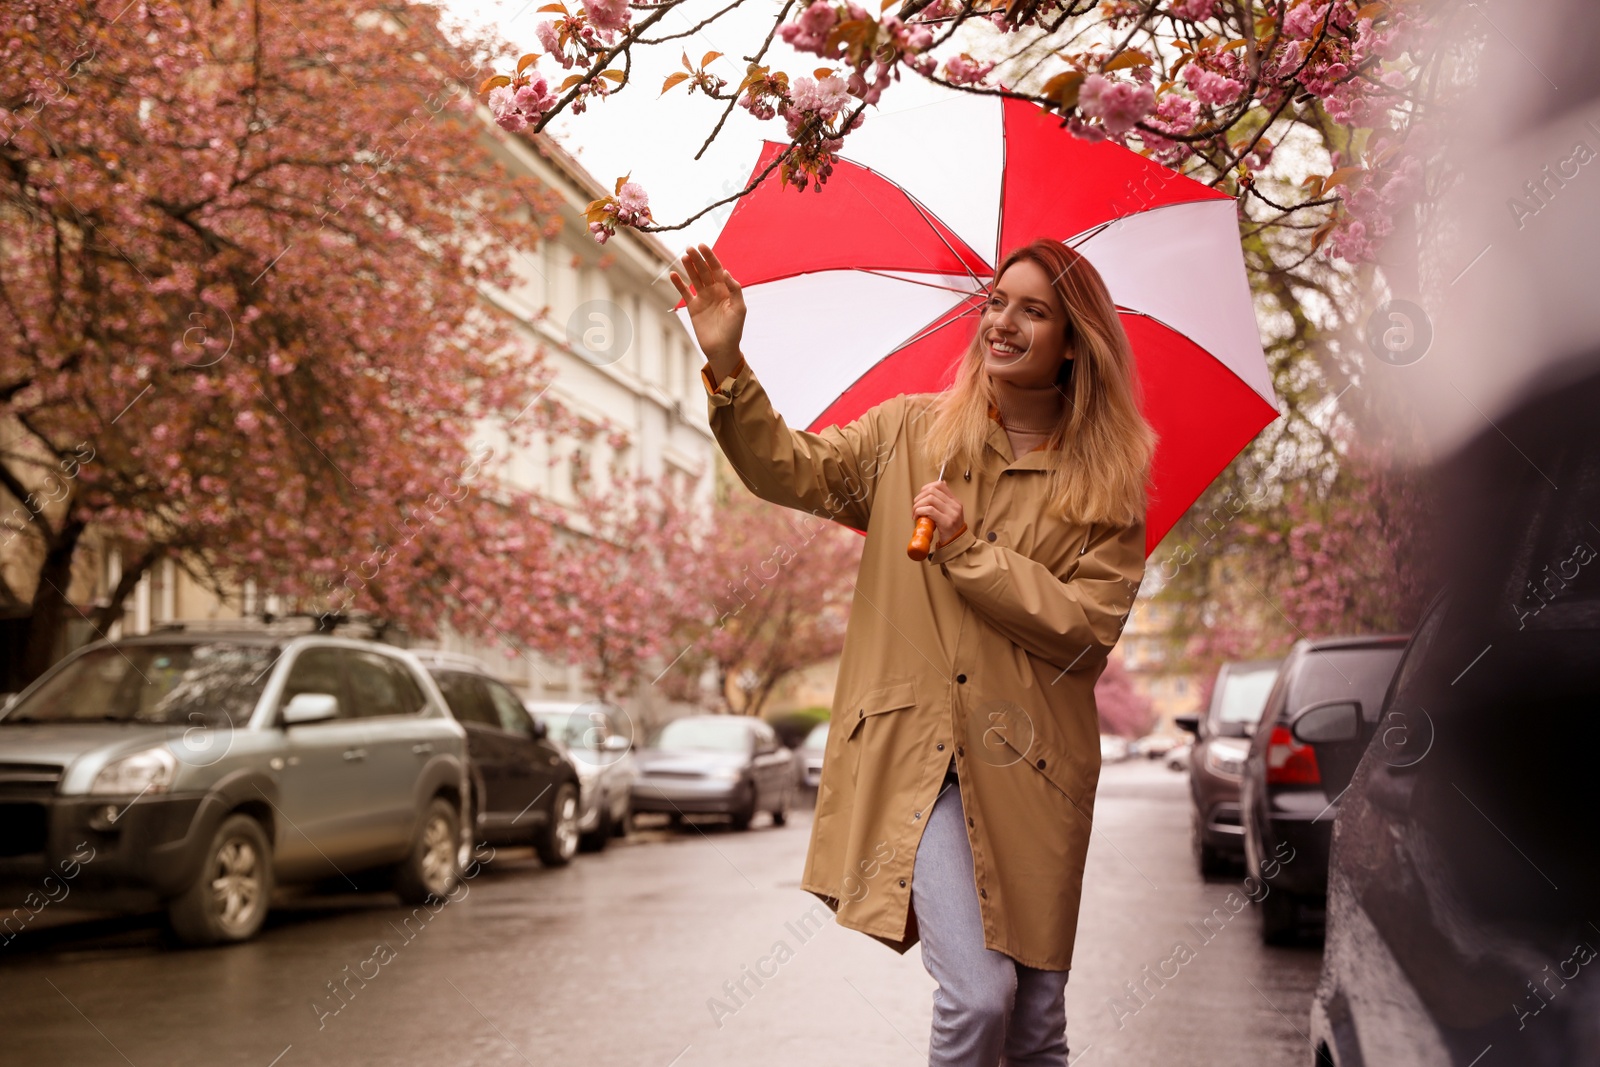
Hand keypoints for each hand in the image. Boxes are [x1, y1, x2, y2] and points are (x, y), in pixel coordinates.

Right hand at [669, 243, 745, 376]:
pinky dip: (678, 284)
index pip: (717, 268)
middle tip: (690, 248)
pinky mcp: (693, 308)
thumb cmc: (734, 329)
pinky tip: (673, 274)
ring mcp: (703, 298)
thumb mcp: (739, 308)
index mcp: (726, 289)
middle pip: (704, 271)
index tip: (702, 246)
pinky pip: (685, 293)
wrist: (722, 348)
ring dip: (689, 267)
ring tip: (683, 257)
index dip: (710, 257)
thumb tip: (725, 272)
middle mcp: (714, 291)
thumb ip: (734, 289)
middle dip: (698, 259)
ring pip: (694, 278)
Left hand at [912, 480, 963, 544]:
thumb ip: (943, 502)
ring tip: (915, 513)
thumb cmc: (950, 530)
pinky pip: (929, 510)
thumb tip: (937, 488)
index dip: (926, 487)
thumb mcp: (950, 513)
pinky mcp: (946, 522)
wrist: (956, 544)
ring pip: (930, 499)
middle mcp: (954, 506)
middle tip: (915, 506)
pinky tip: (917, 517)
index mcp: (955, 502)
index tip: (920, 496)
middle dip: (919, 497)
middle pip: (932, 491)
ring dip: (918, 505)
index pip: (940, 485)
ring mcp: (951, 513)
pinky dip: (920, 511)